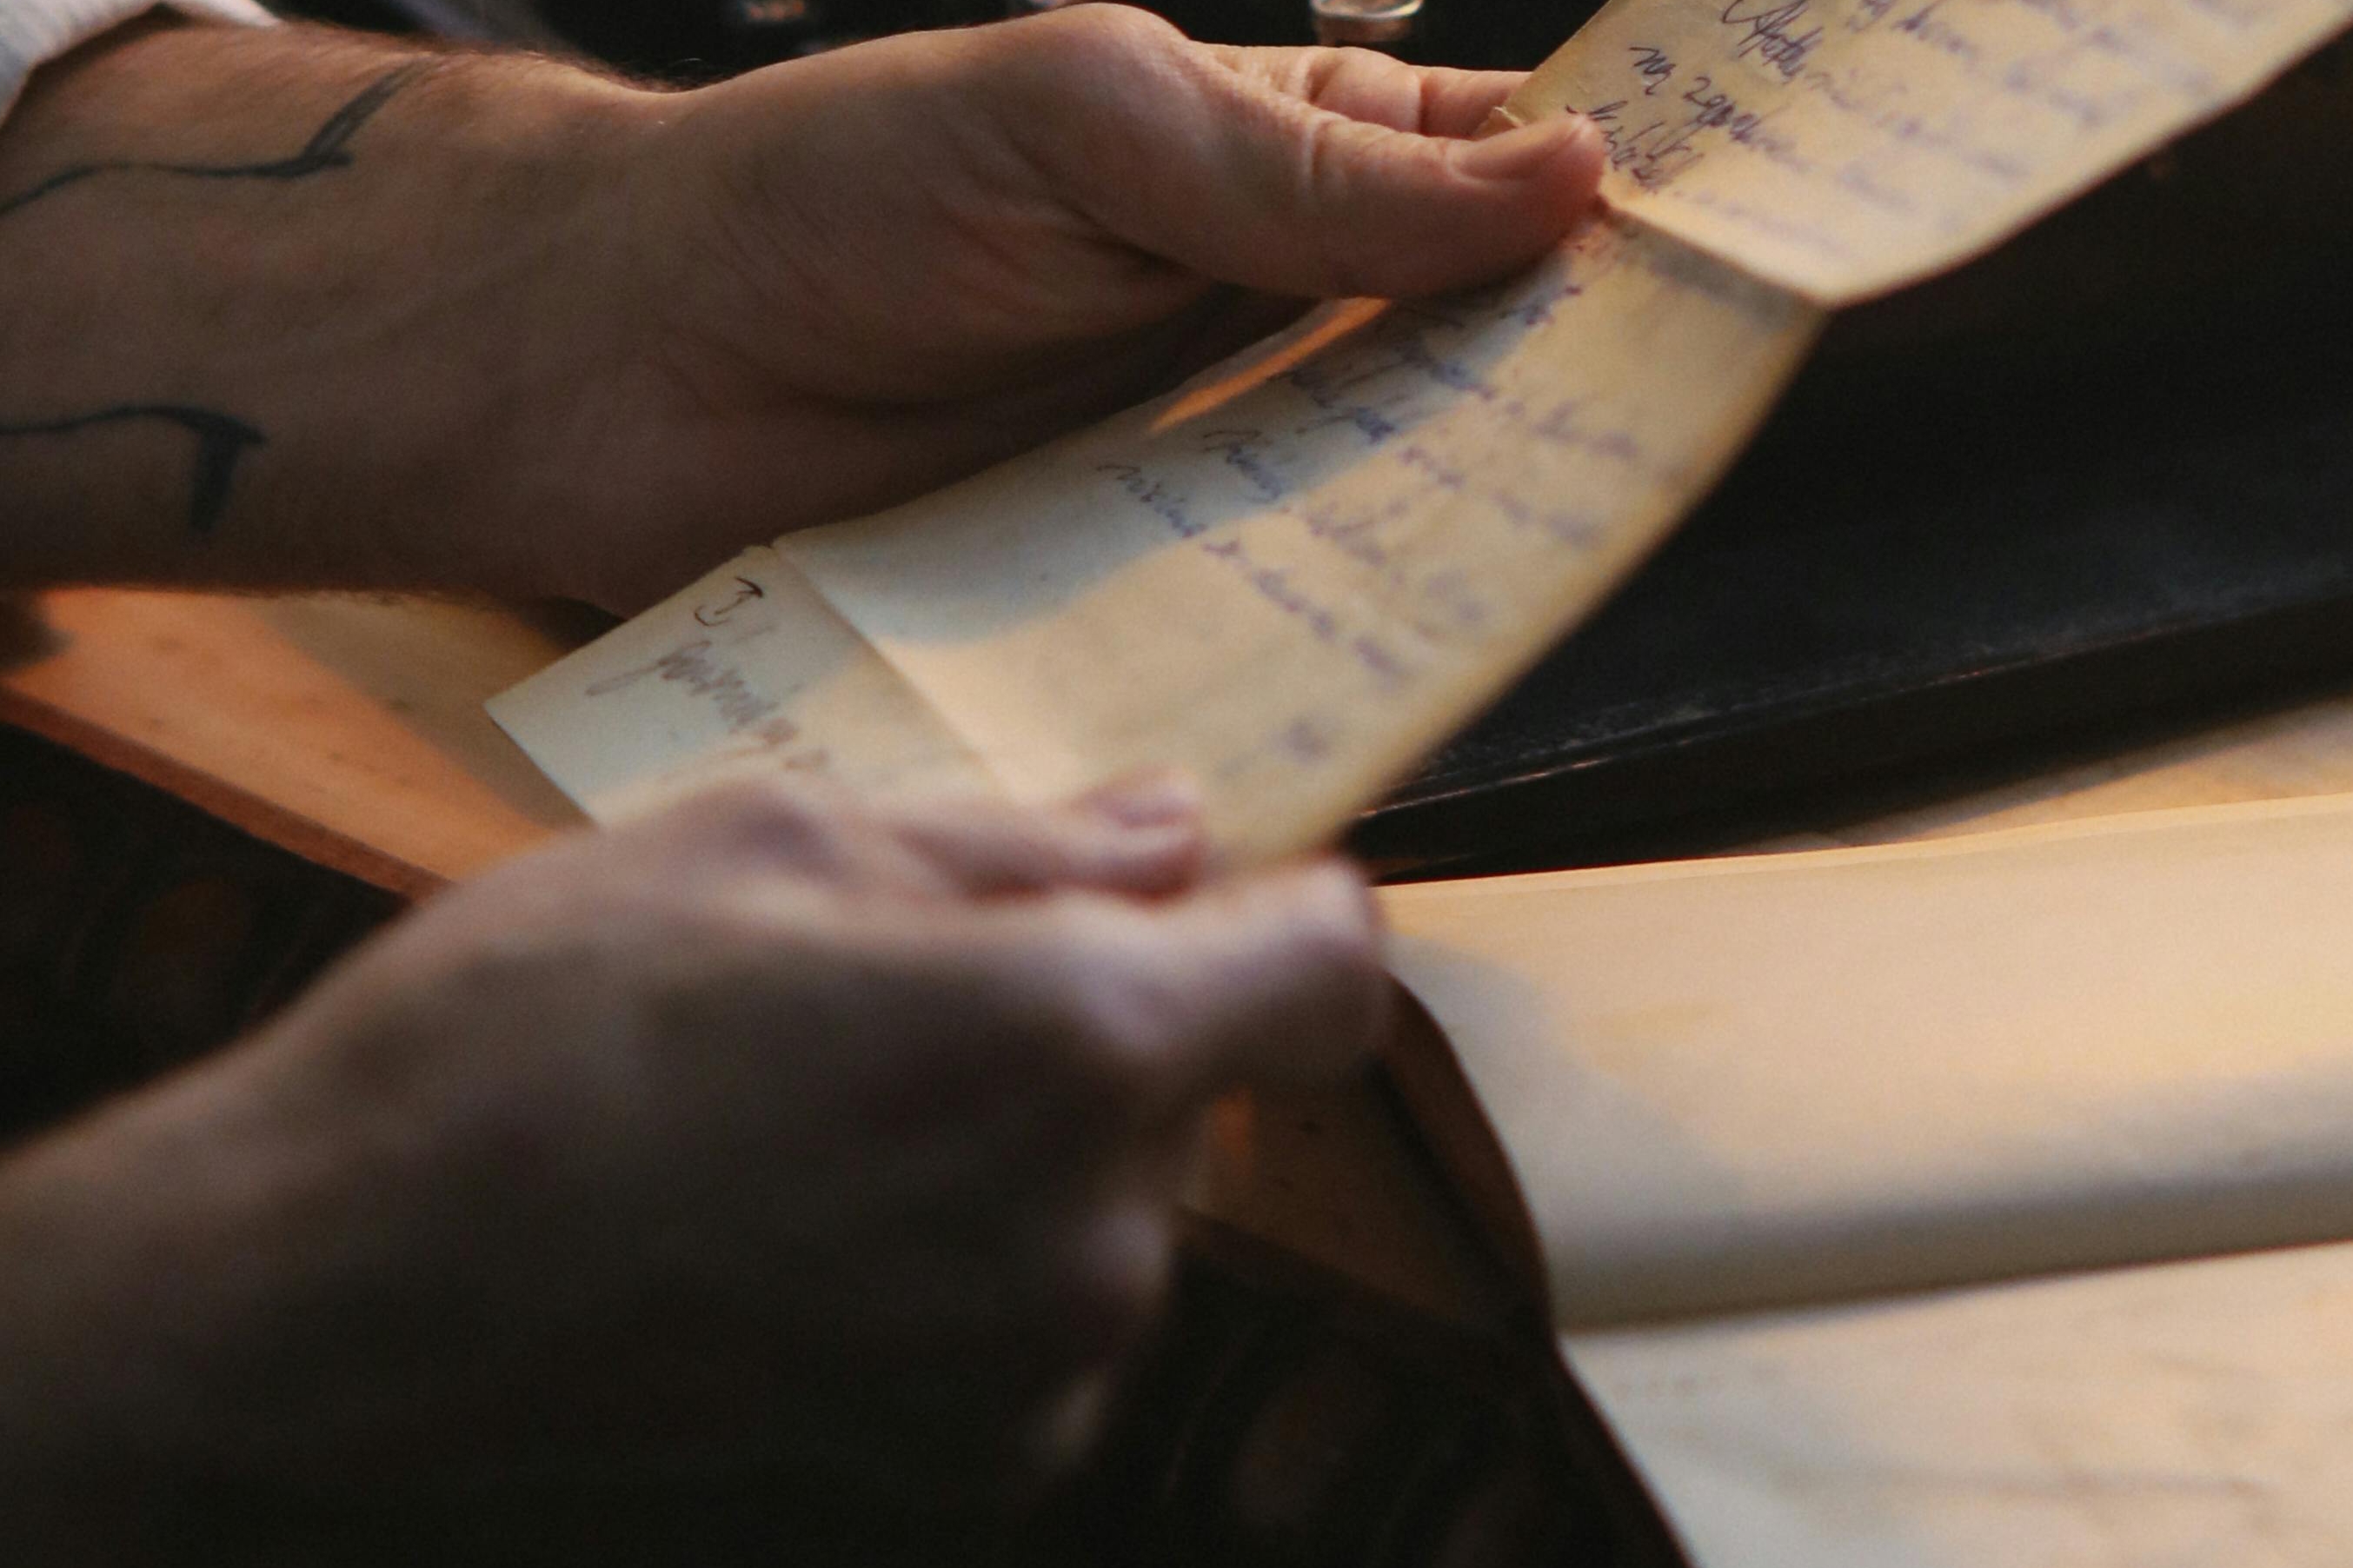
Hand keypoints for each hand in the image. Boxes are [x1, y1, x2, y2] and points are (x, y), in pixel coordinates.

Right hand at [0, 777, 1385, 1567]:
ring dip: (1011, 1193)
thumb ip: (1008, 843)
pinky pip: (1019, 1382)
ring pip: (1101, 1249)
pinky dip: (946, 1328)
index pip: (1331, 969)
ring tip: (789, 1168)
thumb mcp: (744, 847)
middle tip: (874, 1021)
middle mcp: (1099, 1254)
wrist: (313, 1340)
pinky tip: (773, 1295)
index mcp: (1072, 1047)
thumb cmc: (508, 1048)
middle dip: (1089, 1048)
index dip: (1278, 916)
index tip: (1206, 904)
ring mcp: (1032, 1415)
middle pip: (1192, 1111)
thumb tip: (1172, 829)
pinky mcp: (954, 1531)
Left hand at [544, 9, 1607, 605]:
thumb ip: (1315, 175)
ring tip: (1562, 552)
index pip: (1490, 173)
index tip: (1736, 259)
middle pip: (1468, 357)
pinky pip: (1267, 614)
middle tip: (1671, 437)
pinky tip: (1397, 656)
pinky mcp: (1139, 588)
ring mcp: (1204, 459)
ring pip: (1384, 498)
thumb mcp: (1089, 126)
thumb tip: (1568, 180)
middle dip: (1565, 390)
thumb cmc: (830, 194)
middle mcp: (1259, 312)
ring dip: (1459, 527)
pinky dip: (1329, 632)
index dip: (1609, 205)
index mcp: (1270, 156)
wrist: (615, 374)